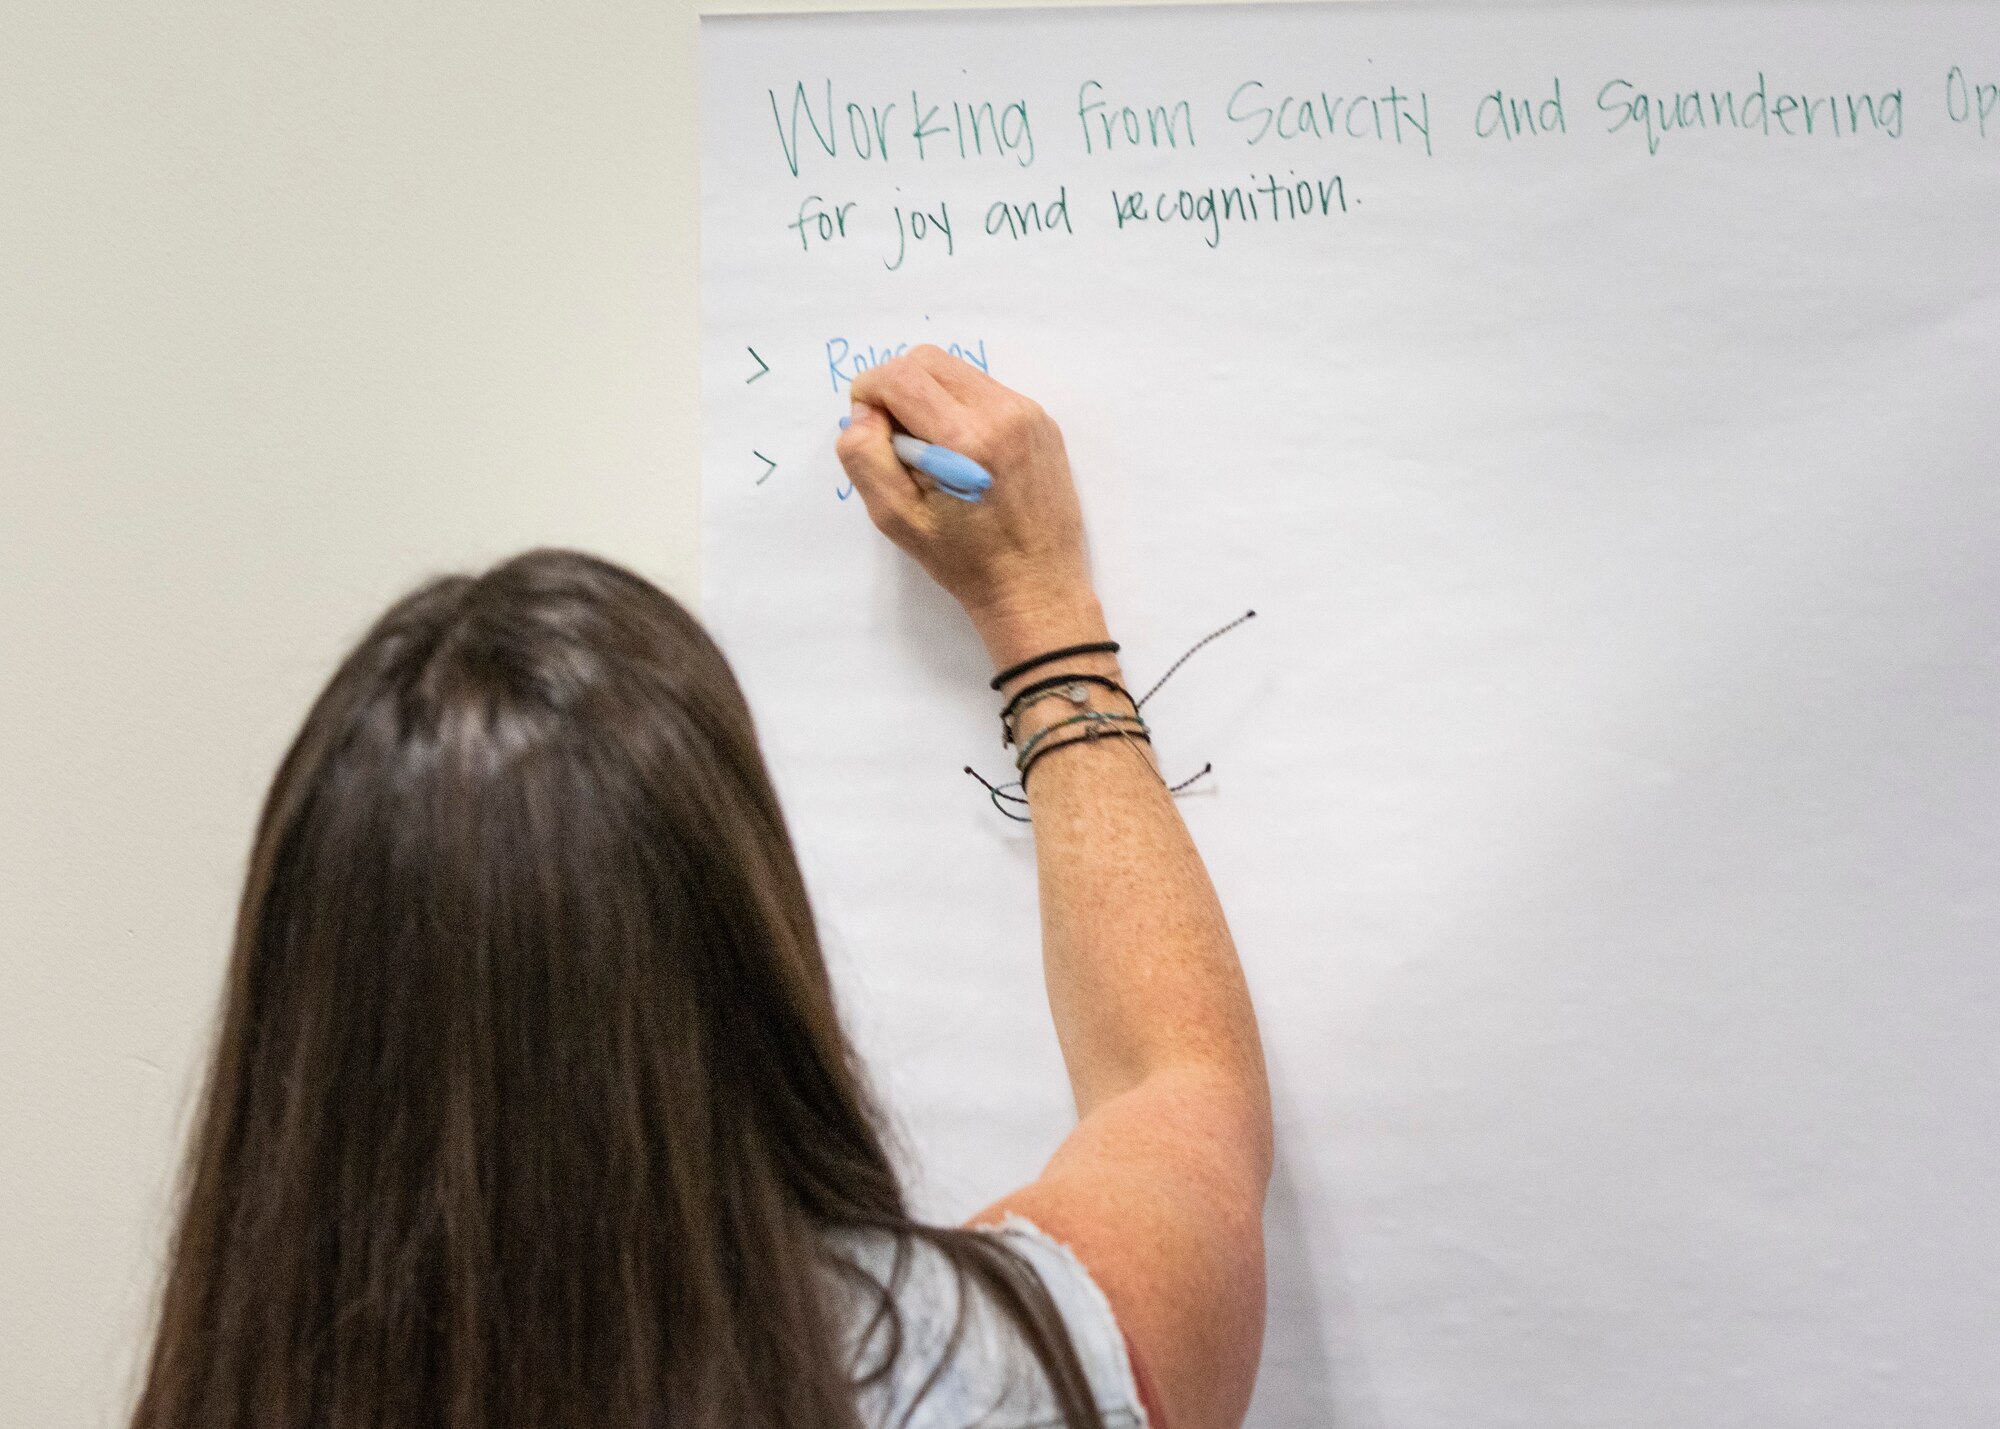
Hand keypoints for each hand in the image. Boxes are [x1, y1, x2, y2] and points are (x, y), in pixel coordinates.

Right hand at [836, 346, 1106, 670]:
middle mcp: (1003, 413)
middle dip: (896, 390)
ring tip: (933, 452)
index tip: (871, 432)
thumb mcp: (897, 520)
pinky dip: (960, 409)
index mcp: (967, 438)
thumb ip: (866, 457)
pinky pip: (985, 390)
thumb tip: (864, 412)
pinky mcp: (1042, 421)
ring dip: (929, 398)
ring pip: (956, 371)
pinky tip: (964, 455)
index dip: (868, 395)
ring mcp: (1028, 413)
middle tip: (898, 443)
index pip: (899, 375)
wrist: (1037, 587)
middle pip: (926, 360)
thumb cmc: (965, 562)